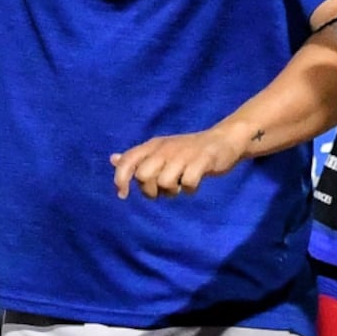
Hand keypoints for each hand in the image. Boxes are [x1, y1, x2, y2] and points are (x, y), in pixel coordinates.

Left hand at [111, 123, 245, 198]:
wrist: (223, 140)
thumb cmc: (188, 150)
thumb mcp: (160, 150)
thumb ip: (138, 157)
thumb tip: (113, 159)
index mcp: (153, 145)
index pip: (128, 161)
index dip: (120, 179)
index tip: (123, 195)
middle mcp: (165, 148)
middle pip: (143, 176)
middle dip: (150, 190)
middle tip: (163, 189)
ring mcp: (184, 154)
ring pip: (164, 182)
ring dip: (172, 191)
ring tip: (180, 186)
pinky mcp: (202, 161)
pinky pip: (188, 183)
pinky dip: (190, 189)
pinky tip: (194, 184)